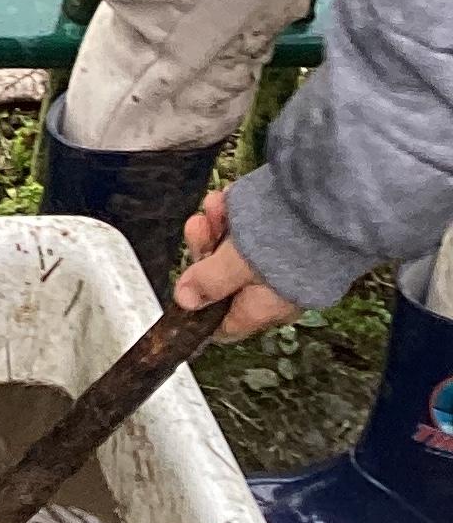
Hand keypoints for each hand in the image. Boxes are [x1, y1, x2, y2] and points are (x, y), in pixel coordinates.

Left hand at [175, 187, 303, 340]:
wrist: (339, 205)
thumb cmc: (293, 237)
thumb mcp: (240, 262)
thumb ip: (211, 281)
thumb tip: (184, 302)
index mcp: (264, 309)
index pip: (222, 323)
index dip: (197, 303)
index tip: (183, 276)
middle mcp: (274, 293)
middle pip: (223, 280)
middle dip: (206, 249)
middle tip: (199, 224)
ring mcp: (284, 265)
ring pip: (236, 251)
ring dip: (219, 226)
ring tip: (216, 205)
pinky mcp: (290, 240)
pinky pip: (255, 233)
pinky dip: (239, 216)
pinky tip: (232, 199)